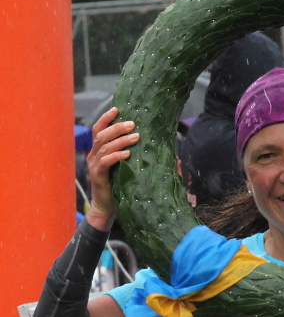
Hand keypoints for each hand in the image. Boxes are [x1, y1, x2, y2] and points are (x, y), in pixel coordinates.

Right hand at [86, 107, 138, 230]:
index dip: (106, 118)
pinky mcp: (97, 177)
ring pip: (104, 147)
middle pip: (101, 135)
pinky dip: (116, 156)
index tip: (117, 109)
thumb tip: (156, 145)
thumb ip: (133, 154)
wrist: (107, 208)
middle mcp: (94, 156)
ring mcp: (94, 166)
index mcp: (98, 151)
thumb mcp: (126, 166)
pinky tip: (127, 154)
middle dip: (117, 127)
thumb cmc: (119, 185)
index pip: (98, 130)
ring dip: (120, 140)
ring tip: (135, 137)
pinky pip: (105, 163)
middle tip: (132, 124)